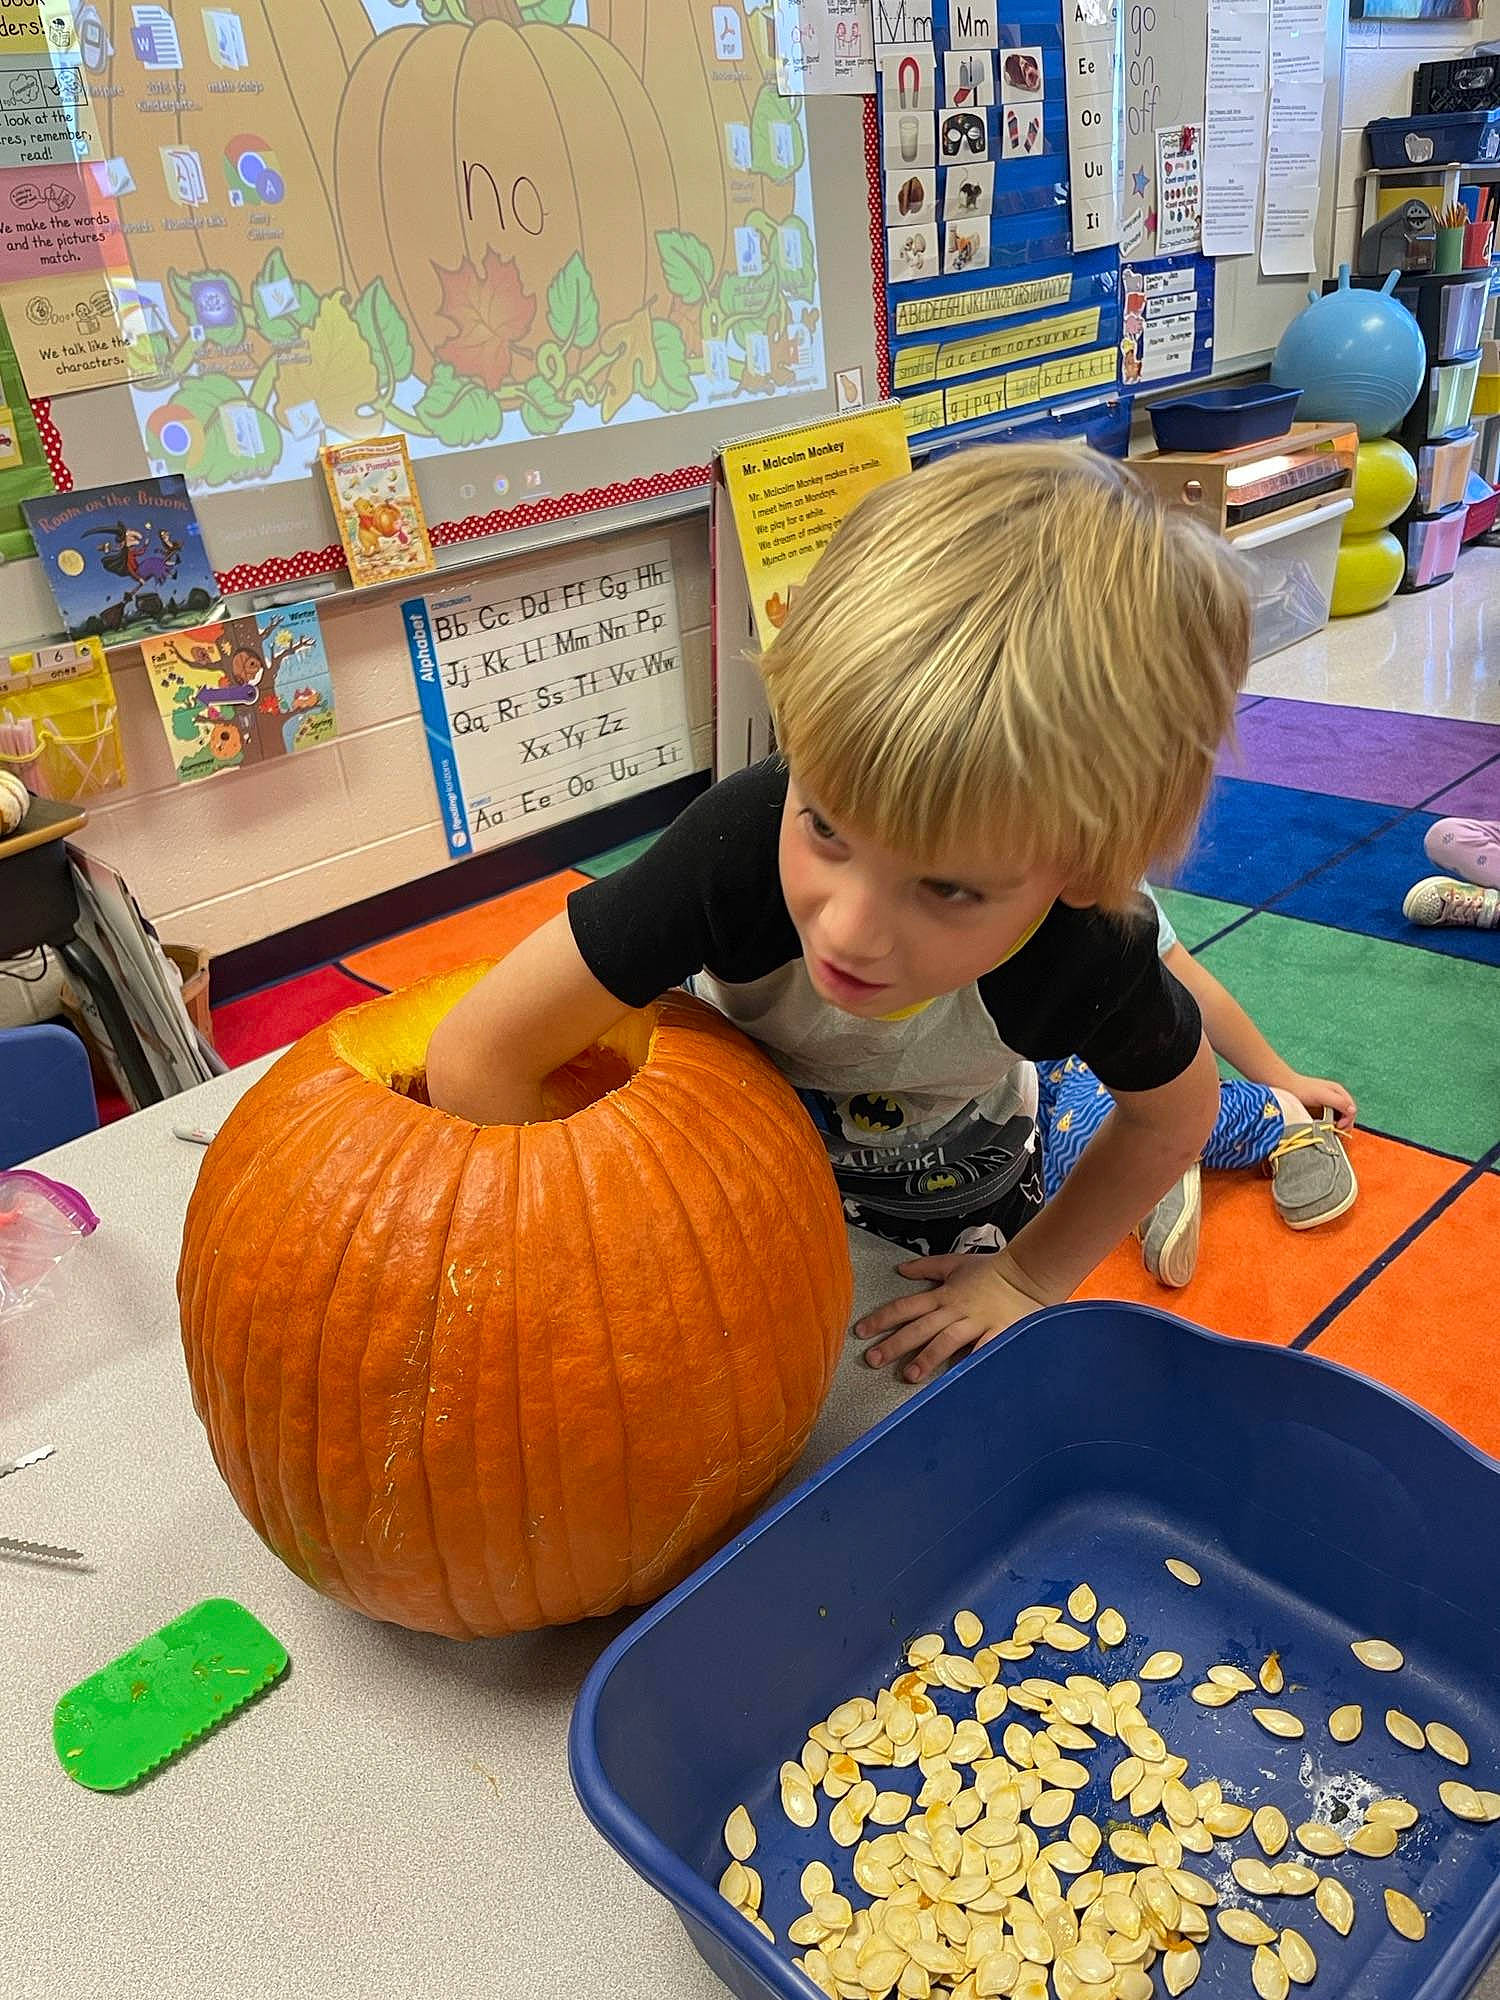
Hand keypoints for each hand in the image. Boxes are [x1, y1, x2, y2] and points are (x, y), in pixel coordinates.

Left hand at [856, 1250, 1055, 1385]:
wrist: (1027, 1272)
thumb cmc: (991, 1270)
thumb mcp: (954, 1263)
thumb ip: (926, 1267)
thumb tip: (900, 1269)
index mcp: (943, 1295)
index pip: (905, 1307)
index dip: (881, 1319)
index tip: (861, 1331)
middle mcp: (955, 1310)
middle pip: (919, 1327)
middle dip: (894, 1344)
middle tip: (873, 1359)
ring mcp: (976, 1323)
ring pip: (946, 1340)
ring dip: (927, 1358)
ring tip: (910, 1375)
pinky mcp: (997, 1333)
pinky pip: (982, 1350)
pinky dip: (972, 1362)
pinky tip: (959, 1377)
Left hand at [1286, 1074, 1356, 1128]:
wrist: (1285, 1086)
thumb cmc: (1301, 1089)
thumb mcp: (1322, 1095)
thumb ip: (1338, 1102)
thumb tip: (1352, 1111)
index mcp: (1339, 1092)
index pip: (1351, 1110)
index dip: (1348, 1120)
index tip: (1338, 1127)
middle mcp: (1335, 1098)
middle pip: (1346, 1115)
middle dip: (1343, 1125)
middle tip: (1333, 1132)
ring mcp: (1328, 1104)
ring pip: (1338, 1118)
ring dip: (1334, 1126)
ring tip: (1326, 1130)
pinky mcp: (1319, 1110)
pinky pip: (1328, 1119)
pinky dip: (1327, 1125)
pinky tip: (1321, 1127)